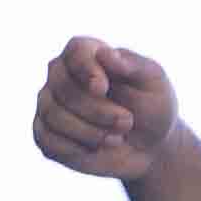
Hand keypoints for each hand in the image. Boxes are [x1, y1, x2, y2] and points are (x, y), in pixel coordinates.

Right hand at [33, 37, 178, 182]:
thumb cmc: (153, 107)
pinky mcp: (46, 133)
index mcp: (88, 53)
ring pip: (53, 115)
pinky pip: (47, 140)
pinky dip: (76, 148)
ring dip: (89, 131)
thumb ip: (133, 65)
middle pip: (63, 88)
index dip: (87, 69)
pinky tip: (97, 148)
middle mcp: (61, 74)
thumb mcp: (154, 82)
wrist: (151, 147)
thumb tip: (104, 53)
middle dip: (97, 110)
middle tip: (127, 122)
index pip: (76, 51)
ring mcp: (50, 103)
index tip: (103, 88)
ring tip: (117, 137)